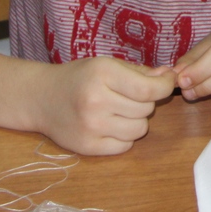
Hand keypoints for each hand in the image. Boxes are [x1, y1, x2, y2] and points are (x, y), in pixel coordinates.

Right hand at [35, 57, 175, 155]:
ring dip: (137, 120)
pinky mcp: (87, 147)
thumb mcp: (106, 65)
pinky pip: (125, 146)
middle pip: (146, 109)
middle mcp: (96, 101)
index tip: (167, 83)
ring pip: (139, 129)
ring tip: (120, 111)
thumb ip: (139, 72)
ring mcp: (91, 127)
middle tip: (129, 96)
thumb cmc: (79, 78)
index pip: (148, 89)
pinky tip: (111, 125)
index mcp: (102, 74)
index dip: (165, 86)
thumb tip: (169, 77)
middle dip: (145, 101)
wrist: (41, 98)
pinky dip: (124, 137)